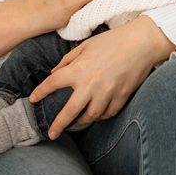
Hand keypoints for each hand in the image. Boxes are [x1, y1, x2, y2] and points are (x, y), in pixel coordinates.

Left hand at [29, 16, 175, 138]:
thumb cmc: (113, 40)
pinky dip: (101, 115)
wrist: (142, 43)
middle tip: (51, 134)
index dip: (40, 92)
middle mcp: (90, 85)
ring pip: (90, 117)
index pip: (52, 84)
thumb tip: (54, 72)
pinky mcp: (121, 98)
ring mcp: (107, 94)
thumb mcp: (86, 44)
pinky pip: (108, 113)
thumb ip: (68, 59)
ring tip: (75, 124)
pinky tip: (97, 114)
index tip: (33, 99)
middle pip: (69, 112)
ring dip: (81, 122)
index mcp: (79, 69)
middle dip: (58, 125)